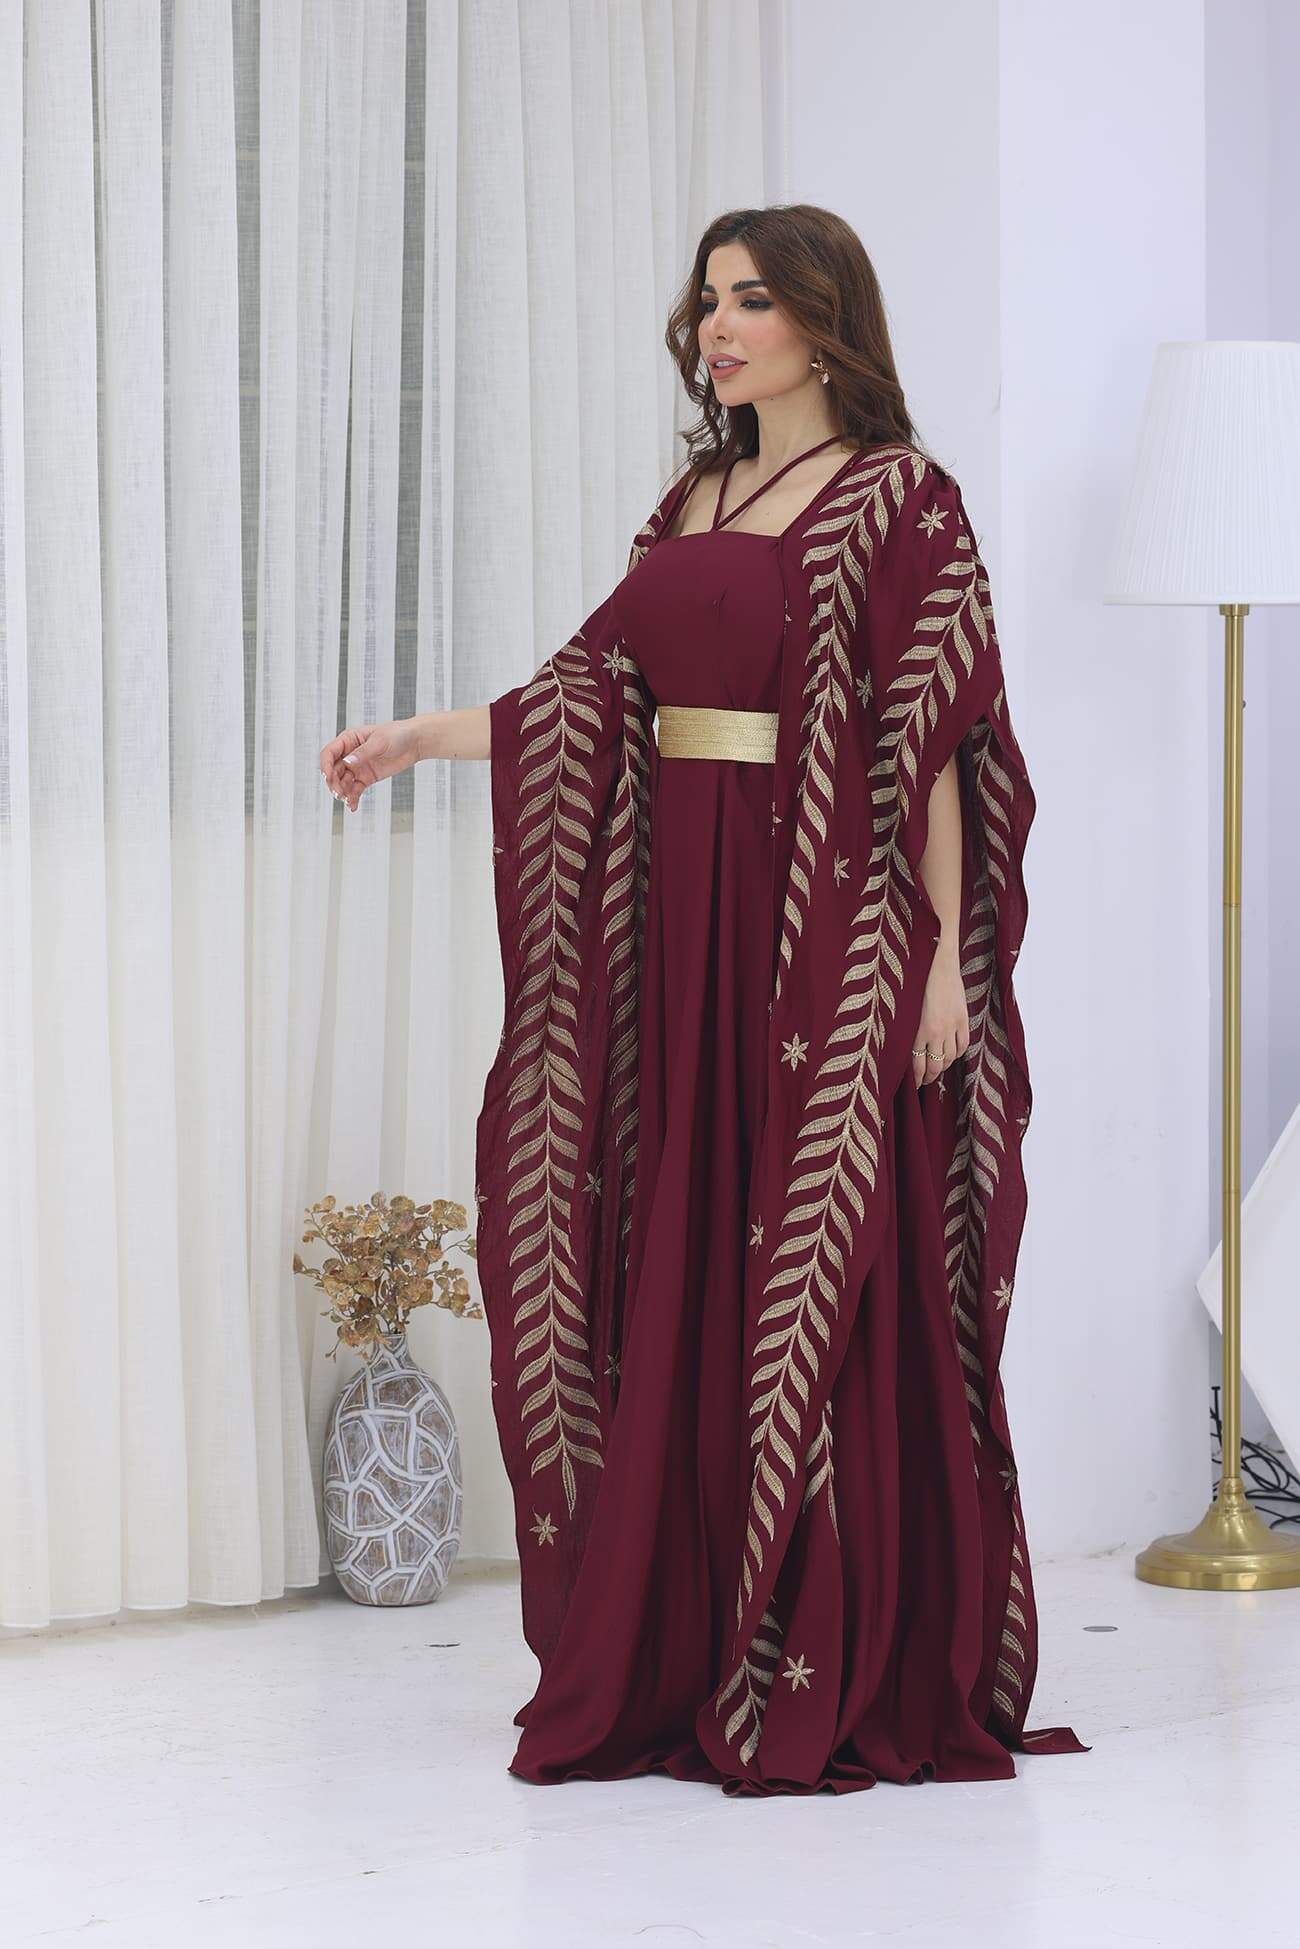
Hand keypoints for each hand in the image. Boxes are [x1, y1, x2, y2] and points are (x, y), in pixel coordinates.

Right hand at [318, 717, 420, 811]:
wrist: (415, 743)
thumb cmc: (397, 734)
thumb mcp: (379, 741)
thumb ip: (363, 753)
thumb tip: (347, 762)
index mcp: (349, 740)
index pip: (329, 753)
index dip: (325, 765)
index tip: (328, 777)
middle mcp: (350, 754)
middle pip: (333, 771)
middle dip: (333, 783)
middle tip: (339, 793)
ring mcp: (358, 767)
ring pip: (342, 782)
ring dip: (342, 792)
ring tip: (347, 800)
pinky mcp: (366, 778)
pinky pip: (355, 790)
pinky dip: (352, 798)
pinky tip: (352, 806)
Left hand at [911, 945, 968, 1088]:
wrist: (938, 963)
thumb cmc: (916, 981)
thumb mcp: (905, 1006)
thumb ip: (906, 1028)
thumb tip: (901, 1047)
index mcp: (916, 1029)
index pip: (917, 1063)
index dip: (917, 1078)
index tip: (915, 1084)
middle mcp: (934, 1031)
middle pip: (935, 1065)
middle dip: (930, 1077)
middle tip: (926, 1081)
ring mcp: (950, 1026)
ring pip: (949, 1058)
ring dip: (944, 1066)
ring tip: (939, 1069)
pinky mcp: (962, 1019)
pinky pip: (963, 1045)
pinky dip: (957, 1054)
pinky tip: (952, 1055)